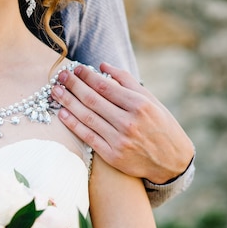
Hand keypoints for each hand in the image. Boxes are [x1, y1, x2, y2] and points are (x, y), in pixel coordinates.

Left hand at [52, 62, 193, 183]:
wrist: (172, 161)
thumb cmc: (161, 126)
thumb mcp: (151, 101)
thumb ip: (127, 82)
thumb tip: (103, 66)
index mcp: (139, 105)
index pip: (106, 86)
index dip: (87, 76)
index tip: (75, 68)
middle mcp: (128, 122)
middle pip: (92, 100)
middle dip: (73, 86)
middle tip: (59, 76)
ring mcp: (119, 140)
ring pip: (87, 117)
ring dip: (68, 102)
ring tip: (55, 91)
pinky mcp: (112, 155)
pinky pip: (88, 136)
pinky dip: (73, 124)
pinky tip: (62, 114)